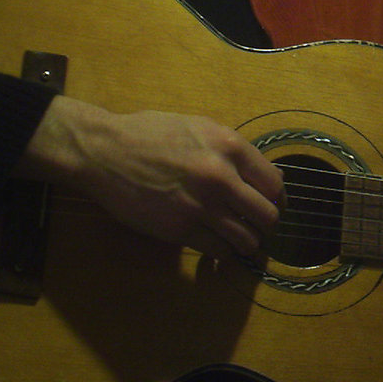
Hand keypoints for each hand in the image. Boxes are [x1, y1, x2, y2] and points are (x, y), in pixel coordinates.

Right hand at [16, 96, 283, 258]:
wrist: (105, 152)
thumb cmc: (151, 134)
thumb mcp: (200, 128)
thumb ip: (233, 151)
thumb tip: (264, 176)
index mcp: (230, 146)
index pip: (275, 184)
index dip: (277, 200)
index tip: (270, 206)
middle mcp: (222, 177)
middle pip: (268, 216)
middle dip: (265, 225)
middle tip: (255, 226)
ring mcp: (201, 206)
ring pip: (247, 240)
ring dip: (246, 243)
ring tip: (237, 239)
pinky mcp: (181, 229)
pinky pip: (219, 251)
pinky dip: (222, 253)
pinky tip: (216, 245)